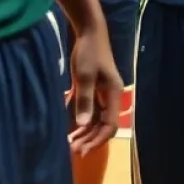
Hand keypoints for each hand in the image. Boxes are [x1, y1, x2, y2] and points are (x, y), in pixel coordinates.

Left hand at [67, 21, 122, 157]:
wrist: (89, 31)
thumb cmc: (89, 52)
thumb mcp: (84, 76)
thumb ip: (84, 100)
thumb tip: (83, 125)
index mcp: (114, 93)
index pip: (110, 125)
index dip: (97, 140)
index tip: (81, 151)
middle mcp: (111, 95)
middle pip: (104, 124)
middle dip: (90, 139)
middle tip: (73, 150)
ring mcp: (102, 92)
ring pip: (97, 118)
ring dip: (85, 131)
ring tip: (70, 143)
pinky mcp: (93, 88)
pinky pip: (90, 109)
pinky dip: (81, 120)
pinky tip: (69, 128)